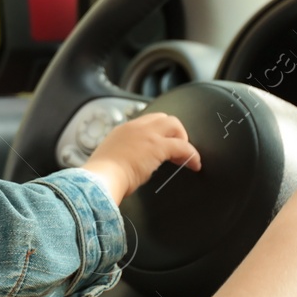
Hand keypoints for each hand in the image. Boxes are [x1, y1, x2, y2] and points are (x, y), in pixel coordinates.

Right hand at [83, 112, 200, 202]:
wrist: (101, 178)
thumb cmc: (103, 176)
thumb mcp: (111, 159)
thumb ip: (123, 156)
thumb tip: (132, 166)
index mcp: (123, 130)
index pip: (147, 122)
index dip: (158, 132)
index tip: (162, 145)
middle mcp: (136, 127)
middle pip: (163, 118)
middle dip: (173, 132)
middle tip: (176, 151)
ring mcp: (147, 134)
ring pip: (174, 125)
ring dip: (183, 140)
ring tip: (185, 157)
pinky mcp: (158, 146)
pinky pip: (183, 147)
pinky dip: (192, 155)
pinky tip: (195, 165)